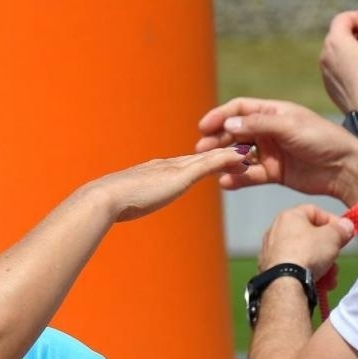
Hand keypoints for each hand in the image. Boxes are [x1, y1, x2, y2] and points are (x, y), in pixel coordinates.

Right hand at [84, 147, 249, 222]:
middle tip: (244, 149)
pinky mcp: (181, 174)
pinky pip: (210, 162)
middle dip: (222, 151)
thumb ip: (131, 202)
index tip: (218, 161)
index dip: (204, 161)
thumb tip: (125, 209)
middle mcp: (168, 164)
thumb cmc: (113, 205)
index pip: (187, 165)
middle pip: (201, 156)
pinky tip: (243, 156)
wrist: (106, 198)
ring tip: (251, 150)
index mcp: (158, 172)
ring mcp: (175, 167)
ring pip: (210, 155)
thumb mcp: (129, 203)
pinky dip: (227, 157)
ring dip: (230, 151)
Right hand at [196, 98, 357, 206]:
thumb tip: (227, 124)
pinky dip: (237, 179)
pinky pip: (250, 175)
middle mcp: (270, 131)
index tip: (204, 127)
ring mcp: (271, 152)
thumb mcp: (289, 126)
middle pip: (235, 133)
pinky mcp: (274, 173)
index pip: (240, 110)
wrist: (345, 169)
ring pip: (240, 155)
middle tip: (201, 151)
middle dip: (218, 140)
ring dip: (225, 160)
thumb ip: (258, 125)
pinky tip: (226, 183)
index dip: (220, 116)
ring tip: (212, 167)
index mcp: (274, 113)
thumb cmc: (323, 140)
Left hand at [257, 204, 353, 280]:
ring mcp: (271, 252)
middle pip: (310, 237)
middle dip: (327, 250)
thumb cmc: (306, 254)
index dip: (332, 221)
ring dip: (321, 266)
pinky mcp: (271, 270)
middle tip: (336, 258)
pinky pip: (294, 269)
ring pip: (304, 255)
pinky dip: (307, 275)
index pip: (315, 211)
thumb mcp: (333, 237)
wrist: (285, 282)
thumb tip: (346, 226)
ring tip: (330, 276)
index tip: (343, 232)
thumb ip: (342, 229)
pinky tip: (319, 284)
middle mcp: (276, 231)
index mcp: (289, 217)